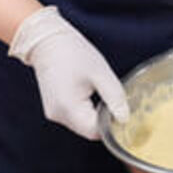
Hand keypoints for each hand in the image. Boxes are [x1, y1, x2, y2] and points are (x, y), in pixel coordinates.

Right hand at [8, 6, 129, 139]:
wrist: (47, 41)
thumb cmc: (74, 53)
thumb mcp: (101, 73)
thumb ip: (115, 98)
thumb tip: (125, 119)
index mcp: (69, 108)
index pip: (96, 131)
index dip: (112, 124)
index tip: (122, 109)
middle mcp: (58, 116)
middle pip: (88, 129)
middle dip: (104, 118)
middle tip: (114, 98)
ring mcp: (54, 113)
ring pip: (82, 124)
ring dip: (95, 113)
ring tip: (100, 91)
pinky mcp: (54, 108)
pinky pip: (75, 116)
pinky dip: (86, 110)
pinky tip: (90, 92)